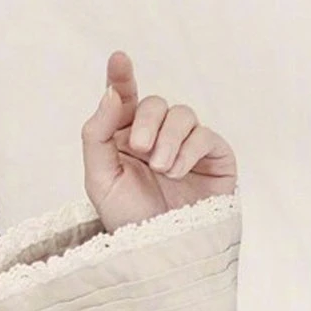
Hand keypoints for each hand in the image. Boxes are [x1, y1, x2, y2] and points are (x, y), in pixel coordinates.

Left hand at [81, 49, 237, 232]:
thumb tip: (112, 92)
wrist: (160, 252)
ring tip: (160, 169)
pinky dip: (187, 151)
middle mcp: (156, 137)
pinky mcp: (213, 156)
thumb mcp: (98, 178)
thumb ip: (97, 133)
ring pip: (181, 113)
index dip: (121, 76)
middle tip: (140, 150)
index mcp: (124, 139)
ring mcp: (186, 145)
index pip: (124, 99)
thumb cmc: (128, 218)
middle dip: (146, 122)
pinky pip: (203, 134)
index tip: (118, 58)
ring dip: (167, 139)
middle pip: (154, 102)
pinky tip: (176, 173)